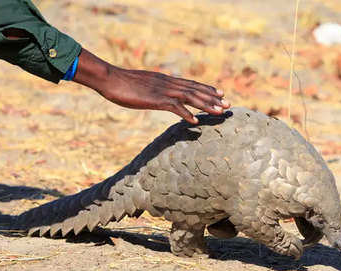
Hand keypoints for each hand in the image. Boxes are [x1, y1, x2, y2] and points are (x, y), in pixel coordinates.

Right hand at [73, 49, 228, 123]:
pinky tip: (195, 121)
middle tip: (229, 104)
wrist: (110, 78)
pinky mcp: (155, 99)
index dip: (207, 89)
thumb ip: (153, 89)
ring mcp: (162, 90)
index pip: (191, 84)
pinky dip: (186, 114)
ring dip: (207, 105)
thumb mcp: (143, 85)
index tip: (220, 93)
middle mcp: (168, 83)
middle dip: (214, 98)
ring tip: (221, 112)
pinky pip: (174, 107)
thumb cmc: (122, 83)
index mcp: (165, 80)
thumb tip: (158, 94)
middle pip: (195, 90)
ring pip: (190, 97)